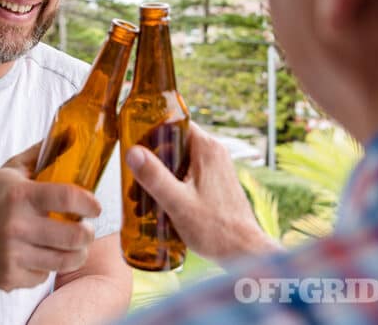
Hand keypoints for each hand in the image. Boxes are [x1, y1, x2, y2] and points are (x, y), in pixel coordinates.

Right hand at [0, 142, 101, 290]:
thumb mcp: (9, 172)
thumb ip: (38, 154)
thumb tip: (68, 133)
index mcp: (20, 195)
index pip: (68, 197)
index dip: (90, 203)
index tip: (95, 207)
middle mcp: (17, 225)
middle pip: (74, 236)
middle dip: (88, 233)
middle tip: (87, 229)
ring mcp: (13, 253)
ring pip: (64, 260)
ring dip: (76, 254)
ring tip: (76, 246)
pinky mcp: (9, 276)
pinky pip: (43, 276)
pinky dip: (48, 268)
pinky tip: (43, 257)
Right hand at [125, 123, 281, 262]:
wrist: (244, 252)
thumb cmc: (216, 230)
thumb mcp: (178, 203)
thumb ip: (155, 177)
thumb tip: (133, 152)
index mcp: (207, 148)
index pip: (174, 124)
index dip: (151, 134)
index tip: (135, 148)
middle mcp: (214, 153)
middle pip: (174, 144)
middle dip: (152, 161)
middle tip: (136, 181)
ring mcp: (217, 168)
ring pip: (180, 161)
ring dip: (161, 175)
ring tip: (144, 197)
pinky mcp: (216, 183)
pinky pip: (189, 174)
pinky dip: (173, 184)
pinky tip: (162, 204)